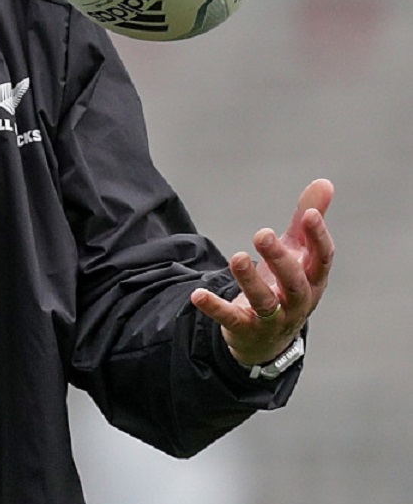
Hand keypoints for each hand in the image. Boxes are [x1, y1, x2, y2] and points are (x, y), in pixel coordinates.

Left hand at [190, 178, 334, 366]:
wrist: (269, 339)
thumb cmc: (287, 285)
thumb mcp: (298, 253)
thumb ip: (306, 221)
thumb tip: (325, 182)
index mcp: (313, 280)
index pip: (322, 259)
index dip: (318, 238)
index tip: (309, 215)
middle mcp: (297, 301)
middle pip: (294, 283)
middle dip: (280, 259)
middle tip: (262, 234)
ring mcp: (273, 318)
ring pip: (265, 302)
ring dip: (250, 281)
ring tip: (237, 257)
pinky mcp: (245, 328)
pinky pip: (230, 318)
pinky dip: (215, 307)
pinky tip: (198, 294)